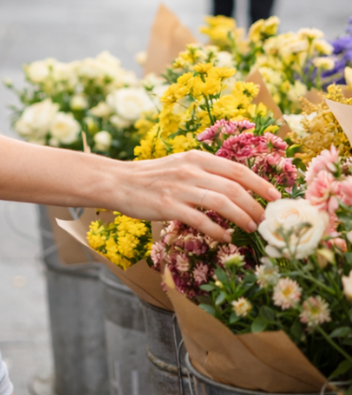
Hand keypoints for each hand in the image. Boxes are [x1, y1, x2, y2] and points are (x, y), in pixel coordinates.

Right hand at [117, 150, 280, 241]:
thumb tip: (238, 188)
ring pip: (221, 203)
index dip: (260, 183)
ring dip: (241, 218)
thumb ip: (205, 172)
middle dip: (255, 207)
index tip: (276, 197)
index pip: (236, 169)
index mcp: (195, 157)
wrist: (119, 181)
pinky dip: (217, 231)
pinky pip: (201, 220)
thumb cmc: (152, 176)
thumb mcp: (180, 165)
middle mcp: (190, 170)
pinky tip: (225, 238)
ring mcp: (179, 188)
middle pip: (234, 188)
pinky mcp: (168, 206)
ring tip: (251, 229)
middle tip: (266, 221)